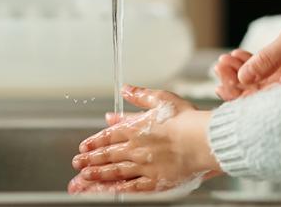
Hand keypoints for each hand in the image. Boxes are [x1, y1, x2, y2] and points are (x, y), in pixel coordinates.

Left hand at [68, 85, 220, 193]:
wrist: (203, 139)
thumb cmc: (186, 119)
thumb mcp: (161, 99)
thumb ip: (140, 95)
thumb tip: (125, 89)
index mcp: (136, 128)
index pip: (109, 136)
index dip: (94, 141)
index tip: (84, 146)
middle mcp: (136, 148)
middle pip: (107, 154)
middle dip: (90, 159)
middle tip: (77, 163)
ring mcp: (143, 166)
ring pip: (114, 171)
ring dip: (97, 174)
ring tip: (84, 177)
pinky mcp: (154, 181)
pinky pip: (130, 187)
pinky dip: (116, 189)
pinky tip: (107, 191)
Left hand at [214, 0, 280, 100]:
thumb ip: (270, 60)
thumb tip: (243, 79)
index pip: (264, 101)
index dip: (238, 94)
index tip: (220, 82)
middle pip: (262, 93)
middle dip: (237, 81)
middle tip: (219, 66)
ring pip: (265, 81)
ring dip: (243, 71)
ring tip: (225, 59)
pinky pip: (273, 71)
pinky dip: (255, 64)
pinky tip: (239, 55)